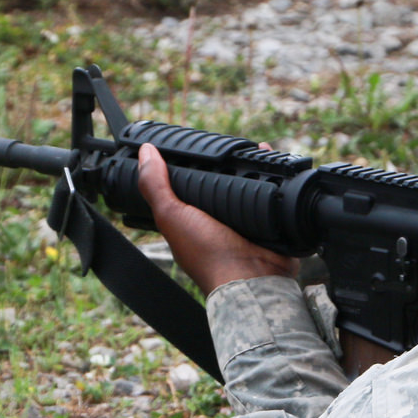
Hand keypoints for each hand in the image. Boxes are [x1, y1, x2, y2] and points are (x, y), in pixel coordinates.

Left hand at [137, 144, 296, 293]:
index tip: (189, 143)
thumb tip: (145, 152)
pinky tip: (270, 155)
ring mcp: (244, 220)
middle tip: (224, 140)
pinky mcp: (268, 219)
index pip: (187, 186)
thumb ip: (155, 186)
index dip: (187, 165)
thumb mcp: (171, 215)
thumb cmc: (208, 255)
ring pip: (245, 183)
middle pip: (218, 182)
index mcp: (192, 219)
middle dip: (222, 162)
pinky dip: (273, 174)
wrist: (252, 277)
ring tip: (249, 143)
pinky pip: (271, 190)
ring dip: (248, 165)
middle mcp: (218, 219)